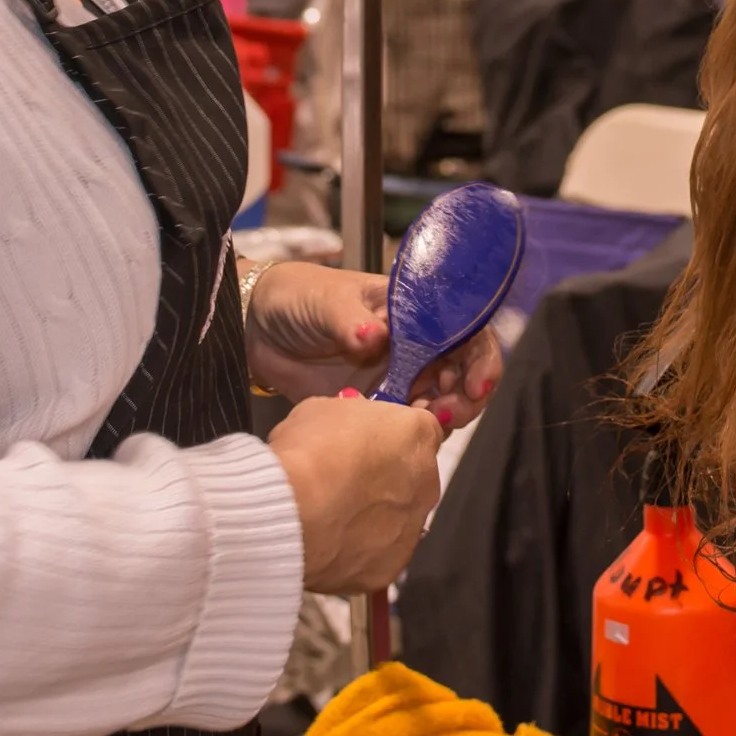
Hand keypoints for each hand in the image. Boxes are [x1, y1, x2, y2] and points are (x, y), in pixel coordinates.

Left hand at [245, 261, 504, 428]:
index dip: (480, 357)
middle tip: (444, 415)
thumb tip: (375, 337)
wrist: (255, 329)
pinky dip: (409, 434)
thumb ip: (351, 320)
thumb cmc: (295, 298)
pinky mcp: (373, 405)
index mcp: (412, 310)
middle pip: (461, 372)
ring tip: (422, 425)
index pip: (465, 330)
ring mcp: (394, 376)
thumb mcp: (324, 300)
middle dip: (465, 397)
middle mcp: (412, 344)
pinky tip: (395, 437)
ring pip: (438, 401)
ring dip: (441, 417)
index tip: (476, 385)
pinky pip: (404, 424)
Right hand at [268, 393, 442, 593]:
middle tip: (346, 481)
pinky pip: (377, 556)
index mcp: (417, 435)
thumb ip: (354, 421)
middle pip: (412, 478)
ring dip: (374, 518)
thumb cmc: (307, 451)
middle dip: (385, 479)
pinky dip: (358, 552)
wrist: (289, 509)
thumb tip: (352, 433)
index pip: (419, 431)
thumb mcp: (326, 410)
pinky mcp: (389, 569)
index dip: (392, 437)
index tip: (367, 444)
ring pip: (398, 520)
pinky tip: (329, 543)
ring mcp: (411, 529)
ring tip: (332, 516)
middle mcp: (426, 483)